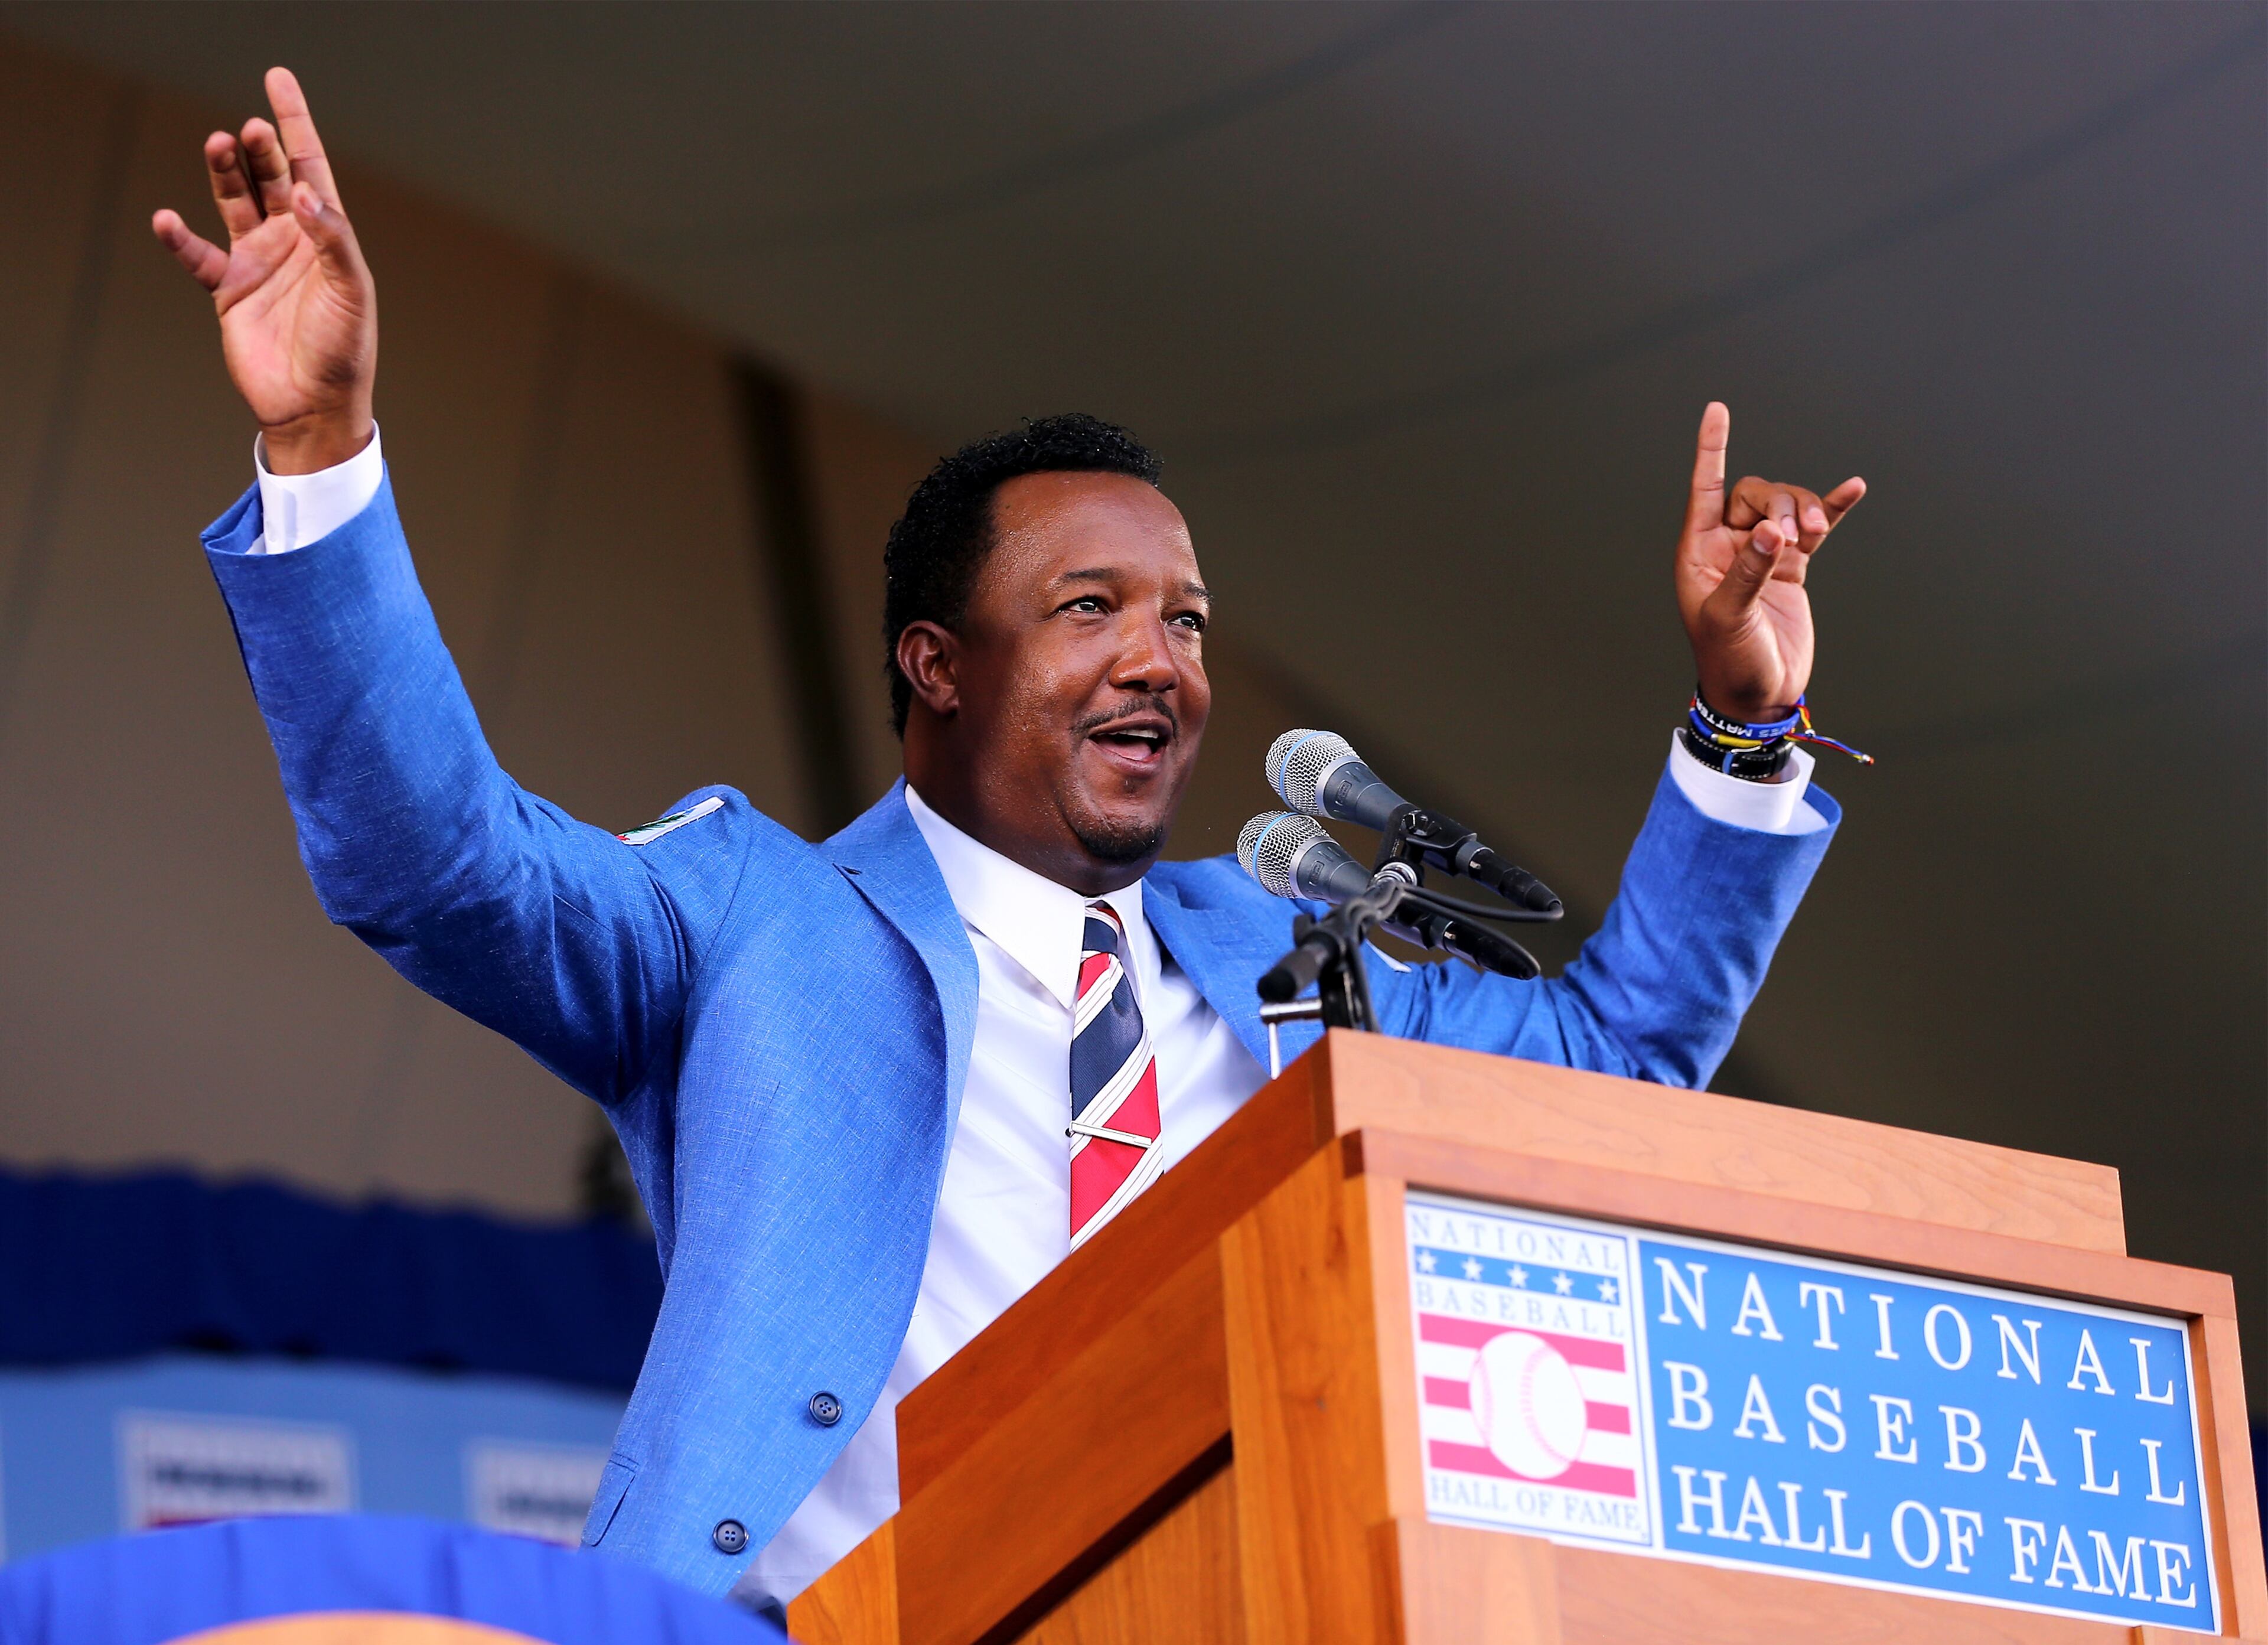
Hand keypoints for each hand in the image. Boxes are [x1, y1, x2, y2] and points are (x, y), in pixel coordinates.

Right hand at [151, 67, 375, 473]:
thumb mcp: (352, 292)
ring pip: (234, 201)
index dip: (294, 124)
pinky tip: (167, 220)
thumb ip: (333, 240)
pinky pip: (198, 256)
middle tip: (248, 128)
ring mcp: (258, 262)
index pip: (310, 167)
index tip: (277, 80)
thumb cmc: (344, 351)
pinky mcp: (229, 291)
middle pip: (270, 177)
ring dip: (223, 172)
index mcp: (327, 236)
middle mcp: (291, 241)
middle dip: (259, 148)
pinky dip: (180, 238)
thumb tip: (307, 194)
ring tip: (217, 144)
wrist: (314, 406)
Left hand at [1673, 402, 1864, 722]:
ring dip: (1807, 511)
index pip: (1705, 488)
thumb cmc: (1730, 660)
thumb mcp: (1731, 618)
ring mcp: (1763, 555)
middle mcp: (1729, 547)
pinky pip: (1817, 529)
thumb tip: (1771, 531)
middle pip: (1756, 495)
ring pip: (1787, 509)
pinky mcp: (1793, 568)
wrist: (1758, 695)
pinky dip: (1833, 510)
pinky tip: (1854, 488)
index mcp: (1699, 552)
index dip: (1711, 449)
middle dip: (1779, 503)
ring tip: (1816, 533)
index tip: (1717, 410)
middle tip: (1794, 536)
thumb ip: (1749, 572)